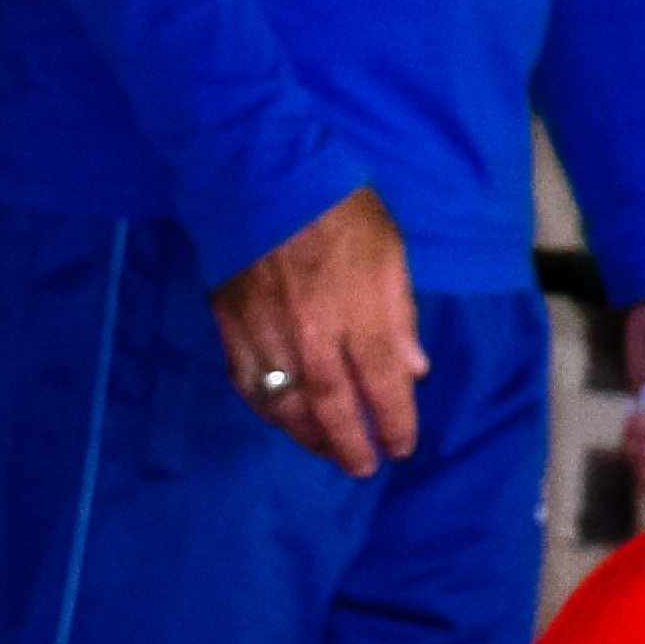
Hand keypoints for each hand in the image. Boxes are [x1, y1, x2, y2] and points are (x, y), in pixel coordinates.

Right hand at [211, 189, 420, 474]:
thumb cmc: (339, 209)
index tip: (402, 446)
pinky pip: (248, 382)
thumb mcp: (392, 254)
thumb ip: (401, 316)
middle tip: (363, 468)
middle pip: (334, 406)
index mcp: (360, 314)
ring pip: (286, 402)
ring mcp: (267, 332)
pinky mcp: (231, 324)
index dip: (396, 423)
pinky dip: (266, 408)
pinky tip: (281, 419)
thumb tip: (413, 370)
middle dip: (352, 443)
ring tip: (327, 450)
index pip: (384, 386)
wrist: (265, 175)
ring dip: (308, 435)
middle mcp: (313, 333)